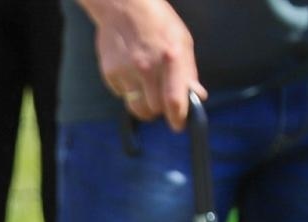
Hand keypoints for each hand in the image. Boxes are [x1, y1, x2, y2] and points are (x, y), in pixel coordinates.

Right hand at [83, 0, 205, 130]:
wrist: (125, 6)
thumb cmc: (158, 22)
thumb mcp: (182, 41)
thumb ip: (188, 72)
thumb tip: (197, 96)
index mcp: (171, 59)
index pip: (174, 101)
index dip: (177, 118)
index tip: (178, 124)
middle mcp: (148, 67)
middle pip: (153, 109)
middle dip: (158, 110)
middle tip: (160, 100)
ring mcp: (127, 71)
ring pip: (136, 107)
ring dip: (143, 105)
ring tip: (145, 89)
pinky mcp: (111, 73)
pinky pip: (122, 94)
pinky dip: (128, 90)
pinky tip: (130, 71)